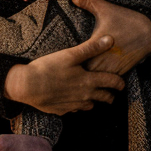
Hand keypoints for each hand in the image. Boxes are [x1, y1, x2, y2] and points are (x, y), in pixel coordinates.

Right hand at [3, 34, 125, 114]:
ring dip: (94, 101)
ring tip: (93, 96)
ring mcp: (74, 105)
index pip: (112, 83)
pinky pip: (75, 109)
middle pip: (104, 98)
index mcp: (89, 81)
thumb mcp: (70, 54)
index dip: (120, 83)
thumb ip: (91, 48)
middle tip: (112, 93)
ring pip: (90, 106)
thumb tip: (111, 40)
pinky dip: (77, 105)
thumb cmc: (49, 68)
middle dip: (110, 95)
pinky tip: (72, 99)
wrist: (28, 86)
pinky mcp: (62, 110)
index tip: (122, 83)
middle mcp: (85, 96)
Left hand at [70, 0, 150, 75]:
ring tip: (79, 77)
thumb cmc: (126, 20)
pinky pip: (109, 81)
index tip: (64, 62)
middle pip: (85, 75)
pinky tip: (96, 77)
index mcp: (96, 48)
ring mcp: (113, 69)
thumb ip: (87, 2)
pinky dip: (102, 80)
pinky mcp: (122, 72)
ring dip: (90, 78)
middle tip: (68, 71)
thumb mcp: (105, 8)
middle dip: (78, 72)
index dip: (70, 64)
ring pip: (97, 81)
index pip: (77, 63)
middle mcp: (104, 62)